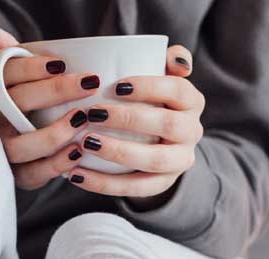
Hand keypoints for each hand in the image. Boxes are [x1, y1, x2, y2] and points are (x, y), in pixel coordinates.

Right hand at [0, 26, 100, 189]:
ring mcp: (4, 149)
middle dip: (54, 91)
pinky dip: (56, 164)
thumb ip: (11, 55)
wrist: (24, 150)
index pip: (7, 74)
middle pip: (18, 103)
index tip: (61, 63)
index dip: (31, 68)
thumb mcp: (22, 79)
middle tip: (88, 83)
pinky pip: (33, 173)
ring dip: (53, 133)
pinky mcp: (17, 175)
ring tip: (82, 119)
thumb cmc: (30, 106)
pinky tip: (78, 152)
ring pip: (20, 145)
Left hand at [66, 45, 203, 209]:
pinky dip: (104, 184)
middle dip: (129, 120)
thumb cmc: (152, 100)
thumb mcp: (161, 77)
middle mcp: (193, 132)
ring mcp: (180, 161)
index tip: (117, 86)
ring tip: (85, 143)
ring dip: (118, 152)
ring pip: (154, 160)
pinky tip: (76, 174)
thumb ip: (168, 60)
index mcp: (192, 102)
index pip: (178, 90)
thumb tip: (176, 61)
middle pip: (168, 126)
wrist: (163, 141)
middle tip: (93, 114)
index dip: (149, 87)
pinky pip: (136, 188)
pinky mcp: (162, 183)